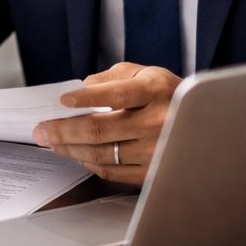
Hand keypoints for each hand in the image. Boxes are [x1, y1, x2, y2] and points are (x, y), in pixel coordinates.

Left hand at [32, 62, 181, 183]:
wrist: (204, 124)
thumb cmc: (167, 95)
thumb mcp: (145, 74)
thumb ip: (112, 78)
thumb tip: (81, 88)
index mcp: (156, 91)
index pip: (117, 94)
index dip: (87, 98)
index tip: (62, 100)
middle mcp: (159, 122)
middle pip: (100, 130)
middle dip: (63, 130)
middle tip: (40, 130)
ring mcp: (158, 150)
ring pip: (102, 153)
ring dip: (70, 148)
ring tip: (51, 142)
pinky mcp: (154, 172)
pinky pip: (114, 171)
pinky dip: (89, 163)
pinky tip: (76, 154)